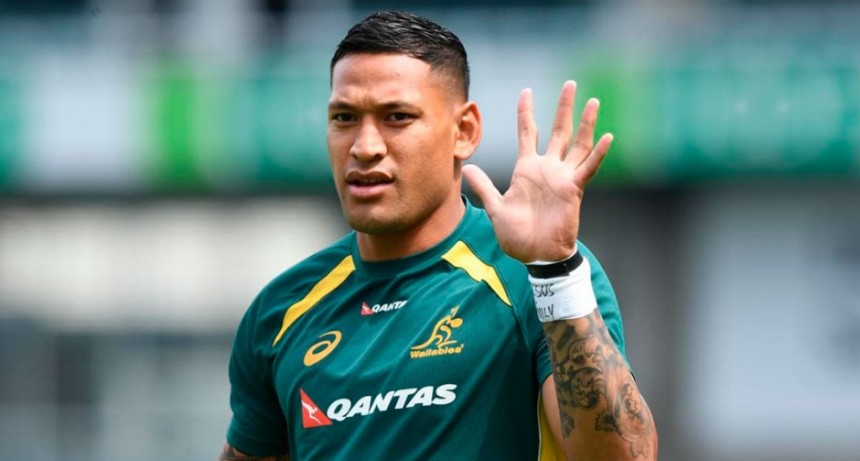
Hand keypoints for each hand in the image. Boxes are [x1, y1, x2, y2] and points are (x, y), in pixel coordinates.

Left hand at [463, 81, 612, 262]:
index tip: (526, 91)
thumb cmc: (518, 235)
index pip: (528, 133)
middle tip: (570, 84)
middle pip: (558, 130)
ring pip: (577, 144)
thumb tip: (467, 169)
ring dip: (585, 123)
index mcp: (527, 169)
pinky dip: (598, 153)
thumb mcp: (496, 208)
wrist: (535, 256)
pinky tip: (607, 136)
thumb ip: (484, 187)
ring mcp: (562, 178)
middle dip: (563, 107)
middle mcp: (547, 169)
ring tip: (593, 101)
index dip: (526, 112)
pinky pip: (587, 168)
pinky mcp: (573, 190)